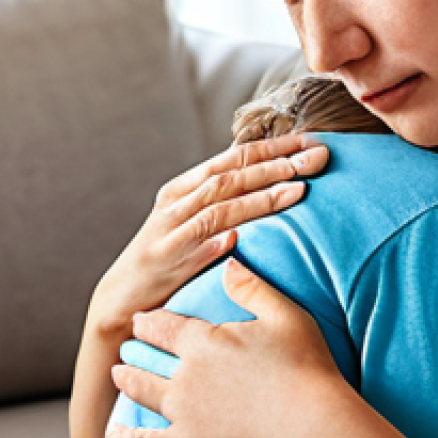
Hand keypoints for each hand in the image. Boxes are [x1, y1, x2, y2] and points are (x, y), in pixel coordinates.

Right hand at [87, 135, 328, 337]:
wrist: (122, 298)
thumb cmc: (166, 257)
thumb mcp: (192, 222)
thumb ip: (223, 202)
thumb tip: (268, 180)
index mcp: (184, 187)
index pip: (234, 158)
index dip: (272, 147)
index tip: (308, 140)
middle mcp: (177, 202)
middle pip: (232, 174)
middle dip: (276, 162)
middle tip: (315, 156)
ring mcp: (171, 229)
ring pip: (220, 204)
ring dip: (260, 196)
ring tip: (298, 187)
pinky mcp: (167, 259)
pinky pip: (197, 244)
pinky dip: (219, 237)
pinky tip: (242, 234)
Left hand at [107, 259, 349, 437]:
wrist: (312, 431)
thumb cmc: (305, 369)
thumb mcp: (284, 316)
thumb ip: (251, 288)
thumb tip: (228, 262)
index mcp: (204, 342)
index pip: (165, 326)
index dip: (150, 321)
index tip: (141, 318)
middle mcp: (186, 376)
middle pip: (147, 359)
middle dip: (134, 351)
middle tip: (125, 348)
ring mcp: (183, 414)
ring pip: (142, 394)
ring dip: (127, 383)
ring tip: (118, 376)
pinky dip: (125, 437)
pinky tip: (114, 433)